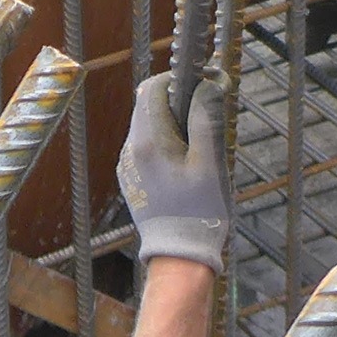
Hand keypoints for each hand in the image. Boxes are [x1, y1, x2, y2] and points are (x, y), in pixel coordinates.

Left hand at [118, 73, 230, 267]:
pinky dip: (163, 142)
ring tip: (197, 144)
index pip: (152, 89)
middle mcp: (130, 149)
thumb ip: (205, 119)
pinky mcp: (131, 178)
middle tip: (204, 116)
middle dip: (176, 102)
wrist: (178, 255)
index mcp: (148, 141)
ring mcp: (127, 165)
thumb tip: (208, 85)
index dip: (176, 81)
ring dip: (170, 123)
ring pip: (146, 126)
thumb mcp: (209, 162)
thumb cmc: (198, 211)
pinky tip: (184, 163)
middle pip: (147, 105)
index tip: (200, 87)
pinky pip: (145, 146)